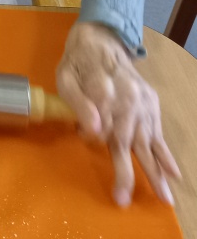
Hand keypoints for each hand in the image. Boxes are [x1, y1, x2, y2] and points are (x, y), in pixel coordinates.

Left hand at [56, 21, 180, 206]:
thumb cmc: (78, 63)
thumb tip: (93, 129)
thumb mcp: (65, 76)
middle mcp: (128, 97)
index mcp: (104, 87)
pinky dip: (166, 154)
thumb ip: (77, 102)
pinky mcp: (152, 104)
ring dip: (155, 171)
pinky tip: (174, 174)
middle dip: (127, 171)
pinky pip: (159, 133)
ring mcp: (143, 102)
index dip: (93, 133)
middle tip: (123, 198)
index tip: (86, 136)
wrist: (101, 41)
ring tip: (163, 197)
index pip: (101, 121)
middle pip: (127, 138)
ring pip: (147, 140)